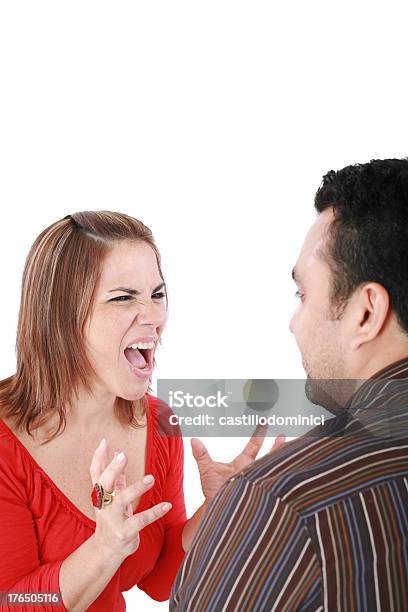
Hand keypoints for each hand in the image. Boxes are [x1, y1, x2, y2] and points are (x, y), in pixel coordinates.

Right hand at [89, 439, 171, 561]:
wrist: (105, 551)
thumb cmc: (111, 518)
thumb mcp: (110, 497)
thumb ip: (115, 476)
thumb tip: (117, 453)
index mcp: (100, 495)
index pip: (96, 473)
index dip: (99, 458)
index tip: (104, 441)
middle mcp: (103, 505)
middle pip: (104, 484)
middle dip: (113, 470)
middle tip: (123, 455)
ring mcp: (113, 519)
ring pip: (122, 501)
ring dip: (136, 488)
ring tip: (151, 478)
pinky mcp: (125, 532)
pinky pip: (141, 521)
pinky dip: (155, 512)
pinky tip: (167, 505)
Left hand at [191, 426, 285, 501]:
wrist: (218, 510)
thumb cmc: (213, 492)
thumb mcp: (207, 470)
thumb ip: (202, 455)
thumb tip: (194, 440)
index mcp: (243, 462)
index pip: (254, 445)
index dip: (259, 434)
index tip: (263, 422)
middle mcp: (252, 470)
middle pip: (269, 455)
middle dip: (277, 446)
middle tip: (283, 434)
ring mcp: (258, 480)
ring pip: (274, 467)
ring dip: (281, 458)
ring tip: (292, 448)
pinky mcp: (261, 491)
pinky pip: (273, 483)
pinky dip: (281, 477)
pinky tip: (289, 470)